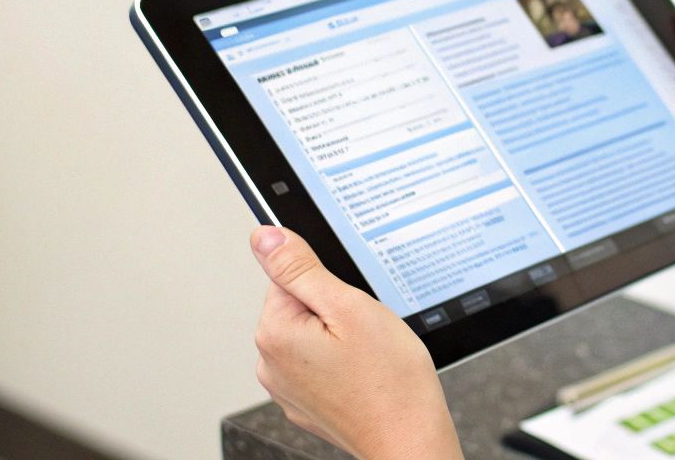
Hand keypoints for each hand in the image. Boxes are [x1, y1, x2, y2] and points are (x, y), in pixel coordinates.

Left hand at [249, 226, 462, 459]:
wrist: (408, 437)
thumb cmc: (389, 380)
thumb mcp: (349, 307)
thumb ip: (301, 268)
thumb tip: (265, 236)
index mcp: (275, 332)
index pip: (290, 275)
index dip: (330, 282)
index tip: (351, 305)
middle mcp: (271, 363)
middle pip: (300, 306)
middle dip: (335, 309)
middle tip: (366, 332)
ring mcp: (287, 388)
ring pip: (312, 335)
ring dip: (339, 337)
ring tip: (368, 356)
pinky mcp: (305, 403)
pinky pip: (319, 364)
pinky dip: (341, 363)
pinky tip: (364, 374)